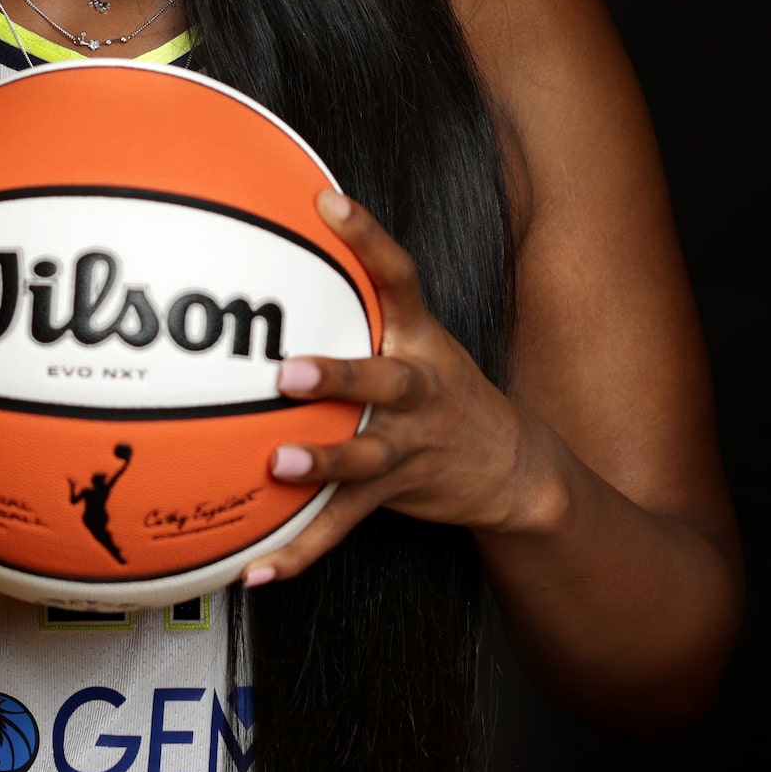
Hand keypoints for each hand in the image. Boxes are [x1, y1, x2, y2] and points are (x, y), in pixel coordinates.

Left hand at [241, 190, 546, 585]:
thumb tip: (275, 239)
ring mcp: (408, 445)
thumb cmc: (439, 387)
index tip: (328, 202)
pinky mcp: (394, 492)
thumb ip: (357, 296)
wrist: (513, 466)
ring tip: (277, 465)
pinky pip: (342, 523)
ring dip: (321, 464)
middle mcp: (417, 388)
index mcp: (418, 338)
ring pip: (364, 456)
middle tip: (288, 370)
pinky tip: (256, 569)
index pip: (398, 274)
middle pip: (382, 379)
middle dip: (338, 375)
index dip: (367, 236)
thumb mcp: (416, 335)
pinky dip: (299, 548)